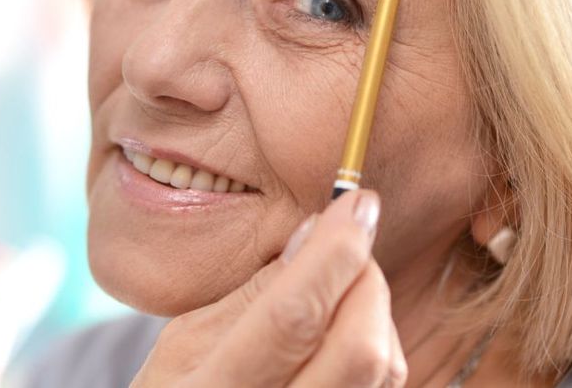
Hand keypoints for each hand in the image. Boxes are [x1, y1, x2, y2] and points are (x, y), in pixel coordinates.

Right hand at [131, 190, 405, 386]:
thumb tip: (318, 229)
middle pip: (360, 347)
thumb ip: (252, 293)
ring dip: (373, 311)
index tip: (357, 202)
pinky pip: (386, 384)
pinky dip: (377, 343)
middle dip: (365, 277)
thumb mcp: (185, 343)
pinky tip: (344, 331)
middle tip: (346, 246)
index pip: (293, 315)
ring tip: (334, 293)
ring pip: (385, 368)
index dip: (334, 251)